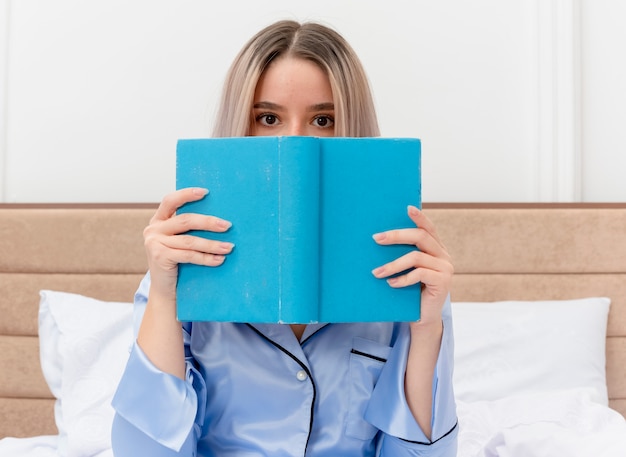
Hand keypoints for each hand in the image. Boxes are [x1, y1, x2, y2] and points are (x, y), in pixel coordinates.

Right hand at [143, 187, 233, 299]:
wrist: (165, 290)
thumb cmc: (178, 262)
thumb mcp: (180, 241)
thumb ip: (188, 228)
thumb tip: (220, 219)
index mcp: (158, 220)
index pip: (171, 201)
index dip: (187, 194)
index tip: (206, 192)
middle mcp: (153, 229)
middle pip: (185, 220)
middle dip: (209, 222)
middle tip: (228, 226)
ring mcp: (154, 243)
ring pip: (190, 240)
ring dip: (212, 244)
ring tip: (229, 247)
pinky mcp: (159, 256)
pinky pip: (189, 255)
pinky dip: (206, 258)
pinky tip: (220, 259)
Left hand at [371, 205, 452, 325]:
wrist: (422, 318)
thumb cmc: (410, 292)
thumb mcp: (406, 270)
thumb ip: (402, 255)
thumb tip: (379, 239)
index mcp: (436, 249)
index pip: (428, 228)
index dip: (419, 217)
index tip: (407, 208)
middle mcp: (443, 255)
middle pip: (420, 236)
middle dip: (396, 235)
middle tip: (376, 238)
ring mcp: (445, 268)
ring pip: (416, 257)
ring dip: (393, 264)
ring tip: (377, 272)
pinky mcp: (443, 281)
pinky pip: (420, 274)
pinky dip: (402, 279)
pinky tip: (391, 284)